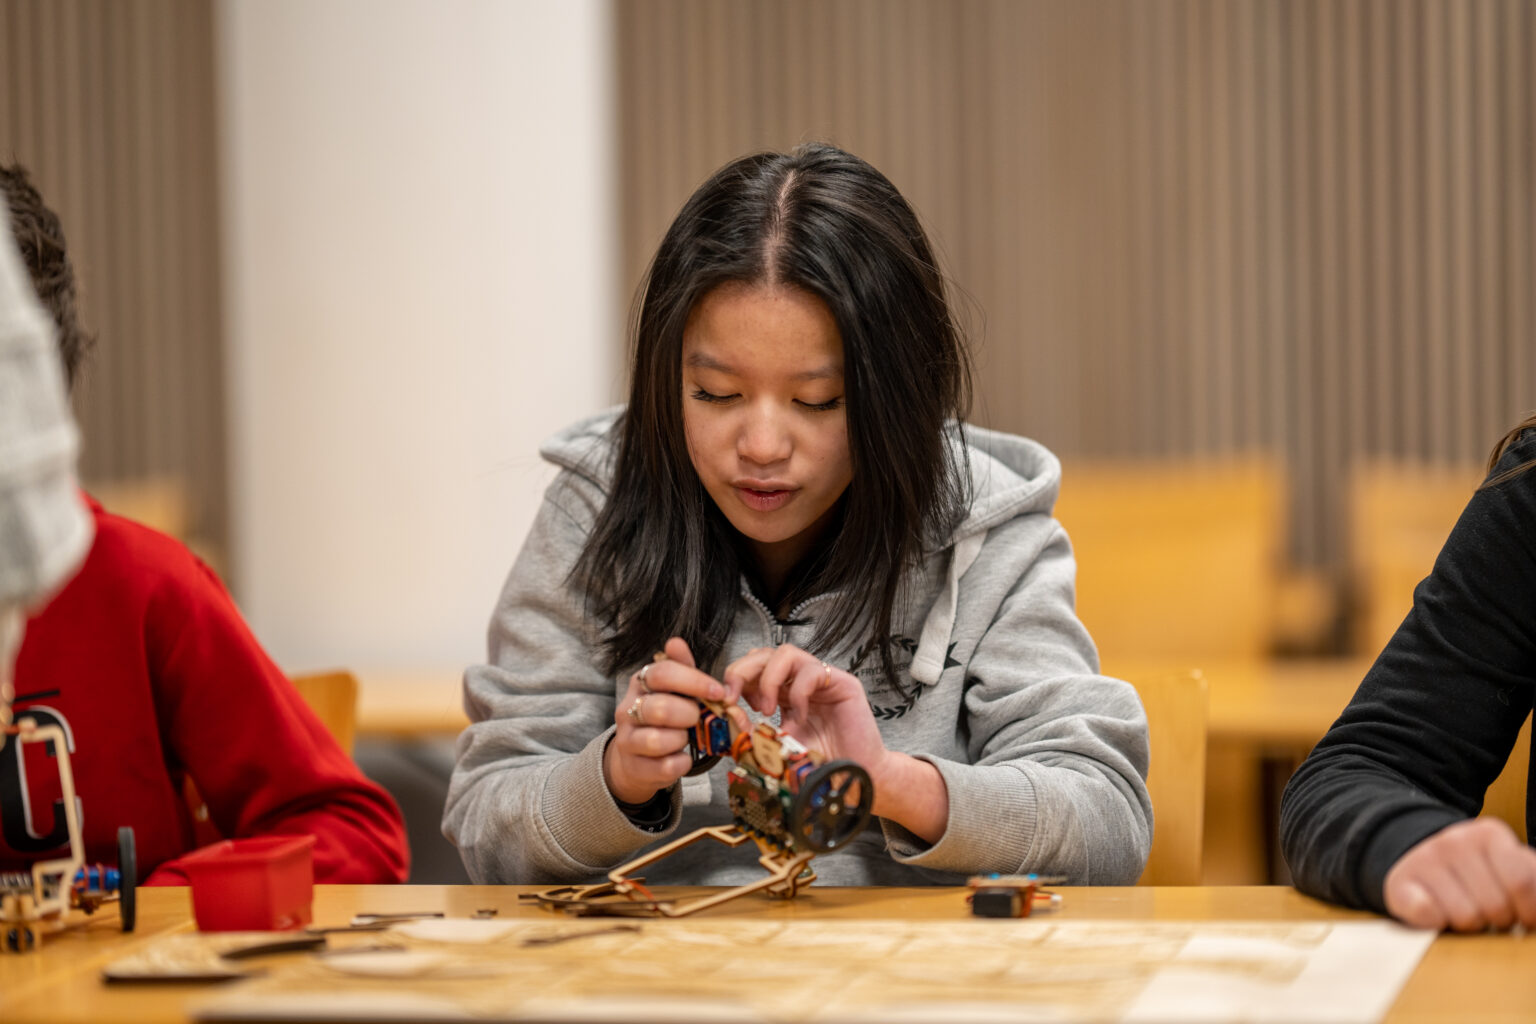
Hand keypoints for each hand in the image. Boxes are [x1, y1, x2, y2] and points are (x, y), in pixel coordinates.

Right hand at [602, 637, 725, 806]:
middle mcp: (629, 709)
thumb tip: (676, 642)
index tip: (719, 691)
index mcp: (640, 683)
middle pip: (659, 708)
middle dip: (688, 714)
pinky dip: (682, 762)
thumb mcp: (672, 690)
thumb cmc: (662, 718)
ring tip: (687, 737)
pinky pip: (665, 767)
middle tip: (698, 717)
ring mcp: (628, 739)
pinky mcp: (635, 767)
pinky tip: (683, 757)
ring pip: (658, 740)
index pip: (662, 673)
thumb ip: (680, 668)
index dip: (693, 681)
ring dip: (682, 739)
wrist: (636, 757)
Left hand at [722, 643, 948, 841]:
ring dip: (768, 679)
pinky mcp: (843, 684)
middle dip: (743, 671)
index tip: (725, 701)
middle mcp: (800, 683)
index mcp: (783, 695)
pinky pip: (812, 671)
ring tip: (767, 708)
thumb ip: (751, 734)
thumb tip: (727, 714)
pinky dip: (798, 691)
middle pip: (764, 654)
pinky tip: (798, 715)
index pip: (753, 668)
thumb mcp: (775, 750)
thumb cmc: (820, 768)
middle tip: (735, 697)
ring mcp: (822, 681)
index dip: (735, 678)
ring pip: (786, 653)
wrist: (855, 781)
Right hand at [1383, 817, 1535, 930]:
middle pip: (1496, 905)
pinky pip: (1427, 914)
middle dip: (1500, 920)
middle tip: (1491, 914)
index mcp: (1489, 834)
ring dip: (1471, 925)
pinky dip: (1436, 922)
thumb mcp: (1508, 865)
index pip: (1522, 882)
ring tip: (1466, 913)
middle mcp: (1454, 840)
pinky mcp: (1400, 883)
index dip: (1529, 911)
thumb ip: (1531, 878)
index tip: (1525, 917)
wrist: (1417, 859)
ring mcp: (1424, 860)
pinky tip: (1439, 915)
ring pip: (1466, 917)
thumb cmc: (1474, 873)